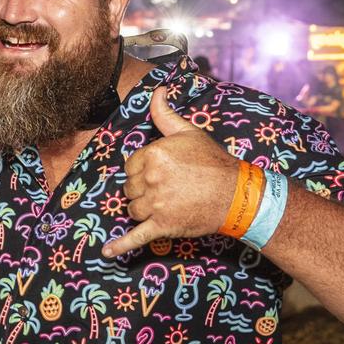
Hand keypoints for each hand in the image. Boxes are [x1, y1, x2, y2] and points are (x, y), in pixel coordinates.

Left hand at [103, 87, 240, 257]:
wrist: (238, 194)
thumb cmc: (213, 161)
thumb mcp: (188, 133)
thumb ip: (165, 114)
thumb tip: (156, 91)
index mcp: (153, 155)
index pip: (131, 166)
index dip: (143, 170)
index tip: (162, 173)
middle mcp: (150, 179)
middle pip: (129, 188)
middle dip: (143, 190)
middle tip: (168, 188)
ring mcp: (156, 204)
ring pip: (132, 209)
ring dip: (142, 209)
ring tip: (164, 204)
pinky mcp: (163, 226)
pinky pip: (136, 236)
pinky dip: (120, 246)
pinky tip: (106, 252)